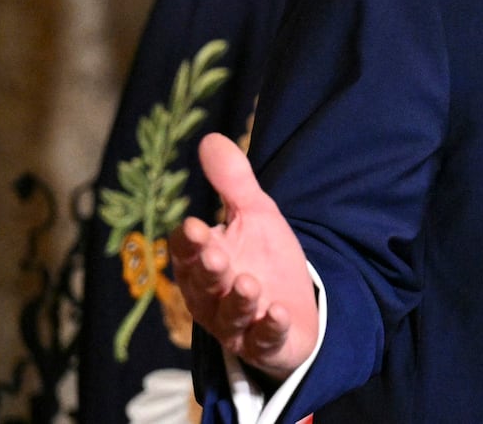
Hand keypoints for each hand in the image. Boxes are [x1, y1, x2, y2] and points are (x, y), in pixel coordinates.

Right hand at [171, 133, 318, 378]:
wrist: (294, 306)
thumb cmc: (263, 258)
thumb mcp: (255, 214)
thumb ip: (233, 182)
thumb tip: (210, 138)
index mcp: (201, 262)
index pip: (187, 251)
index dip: (189, 241)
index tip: (194, 226)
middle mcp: (211, 297)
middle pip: (204, 284)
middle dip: (209, 271)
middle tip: (215, 256)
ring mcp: (237, 324)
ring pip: (231, 316)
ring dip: (238, 301)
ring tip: (248, 284)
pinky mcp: (265, 344)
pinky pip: (264, 341)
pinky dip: (270, 329)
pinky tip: (279, 314)